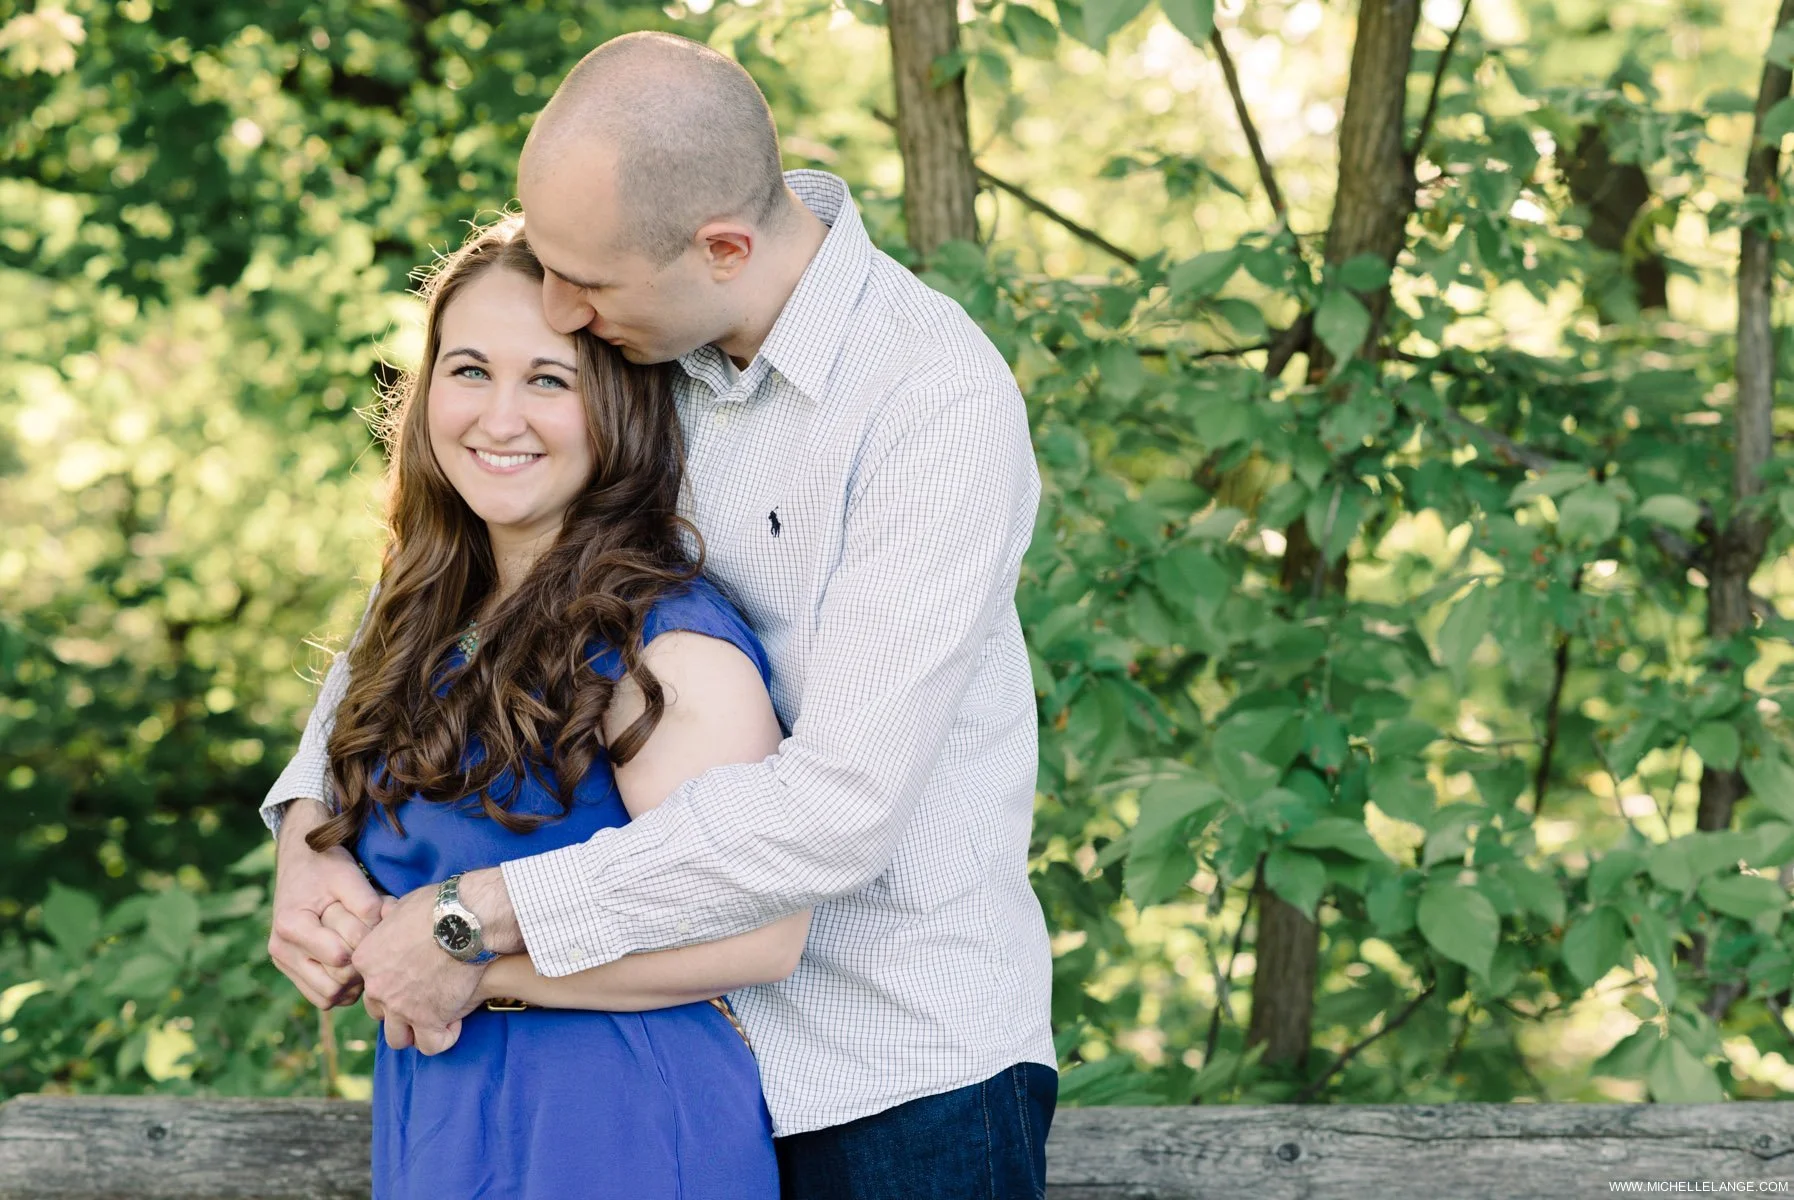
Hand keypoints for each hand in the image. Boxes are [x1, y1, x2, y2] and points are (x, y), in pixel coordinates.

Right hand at [268, 799, 384, 1008]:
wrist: (302, 862)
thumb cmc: (327, 866)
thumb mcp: (349, 875)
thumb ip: (367, 904)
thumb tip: (384, 935)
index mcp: (291, 926)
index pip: (340, 957)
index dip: (366, 944)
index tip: (375, 923)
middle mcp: (281, 949)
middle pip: (335, 983)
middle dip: (361, 965)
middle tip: (372, 940)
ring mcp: (284, 963)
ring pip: (329, 997)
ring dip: (354, 982)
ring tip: (364, 952)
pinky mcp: (292, 970)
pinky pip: (324, 997)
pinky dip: (343, 988)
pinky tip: (354, 962)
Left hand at [353, 882, 488, 1055]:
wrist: (466, 919)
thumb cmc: (439, 905)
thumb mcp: (402, 905)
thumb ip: (390, 920)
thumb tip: (388, 914)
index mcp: (365, 959)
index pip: (369, 983)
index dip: (391, 981)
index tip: (413, 975)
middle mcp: (376, 987)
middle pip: (379, 1012)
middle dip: (400, 1008)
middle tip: (426, 996)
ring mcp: (400, 1006)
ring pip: (398, 1038)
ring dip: (415, 1030)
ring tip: (437, 1017)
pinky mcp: (428, 1019)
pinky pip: (431, 1045)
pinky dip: (442, 1038)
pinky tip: (455, 1022)